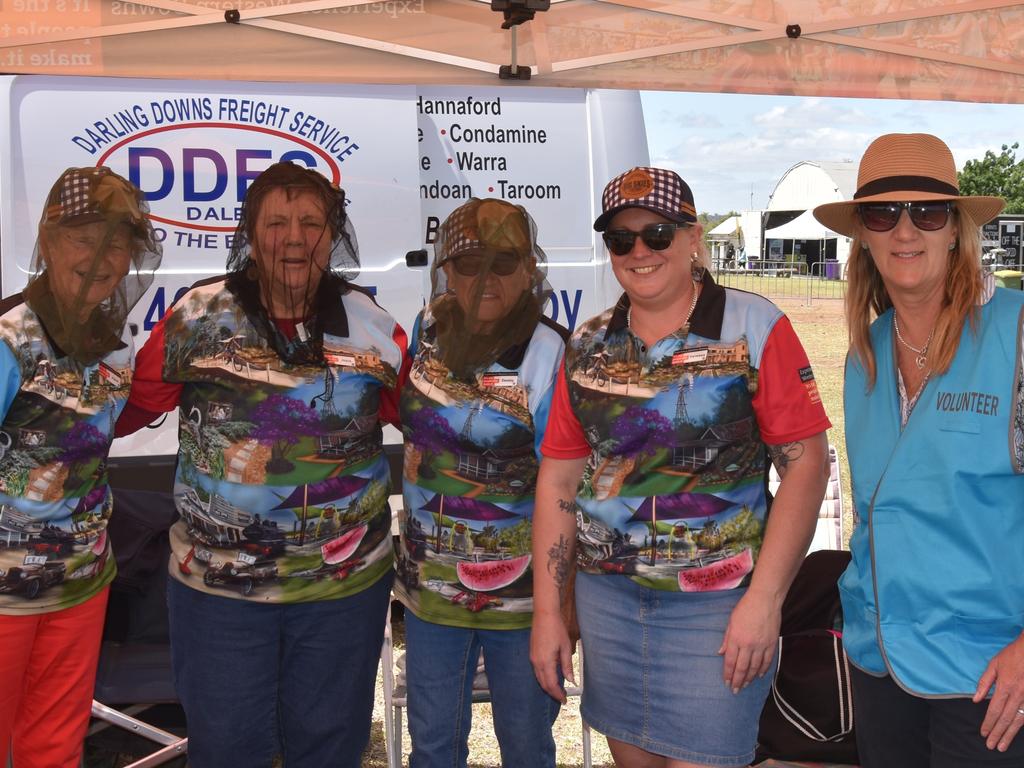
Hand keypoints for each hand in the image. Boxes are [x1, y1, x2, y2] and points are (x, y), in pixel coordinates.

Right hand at [530, 610, 574, 702]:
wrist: (544, 615)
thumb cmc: (556, 629)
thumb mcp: (565, 647)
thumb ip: (567, 666)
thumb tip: (571, 680)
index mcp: (546, 662)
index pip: (551, 684)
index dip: (558, 694)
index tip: (565, 700)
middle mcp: (536, 662)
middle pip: (543, 684)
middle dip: (553, 693)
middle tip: (563, 697)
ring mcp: (532, 658)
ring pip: (539, 678)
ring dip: (548, 686)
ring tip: (559, 689)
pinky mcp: (532, 654)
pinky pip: (537, 671)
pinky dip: (544, 678)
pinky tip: (552, 676)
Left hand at [718, 590, 779, 693]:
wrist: (765, 600)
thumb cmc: (745, 608)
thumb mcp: (731, 621)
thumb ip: (727, 639)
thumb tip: (721, 653)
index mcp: (736, 638)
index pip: (731, 661)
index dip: (728, 674)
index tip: (726, 682)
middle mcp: (748, 644)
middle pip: (742, 668)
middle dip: (738, 681)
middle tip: (735, 690)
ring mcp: (761, 645)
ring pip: (755, 667)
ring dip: (749, 678)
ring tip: (745, 685)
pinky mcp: (771, 644)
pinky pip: (767, 661)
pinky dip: (763, 670)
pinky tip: (758, 675)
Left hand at [973, 634, 1023, 751]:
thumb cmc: (1012, 656)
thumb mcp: (994, 665)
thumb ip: (984, 682)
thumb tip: (976, 699)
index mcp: (1005, 687)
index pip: (994, 710)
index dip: (988, 723)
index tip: (983, 733)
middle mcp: (1018, 696)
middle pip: (1006, 719)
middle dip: (997, 734)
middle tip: (991, 746)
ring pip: (1018, 721)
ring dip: (1009, 735)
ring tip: (1002, 746)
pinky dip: (1020, 726)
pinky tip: (1015, 733)